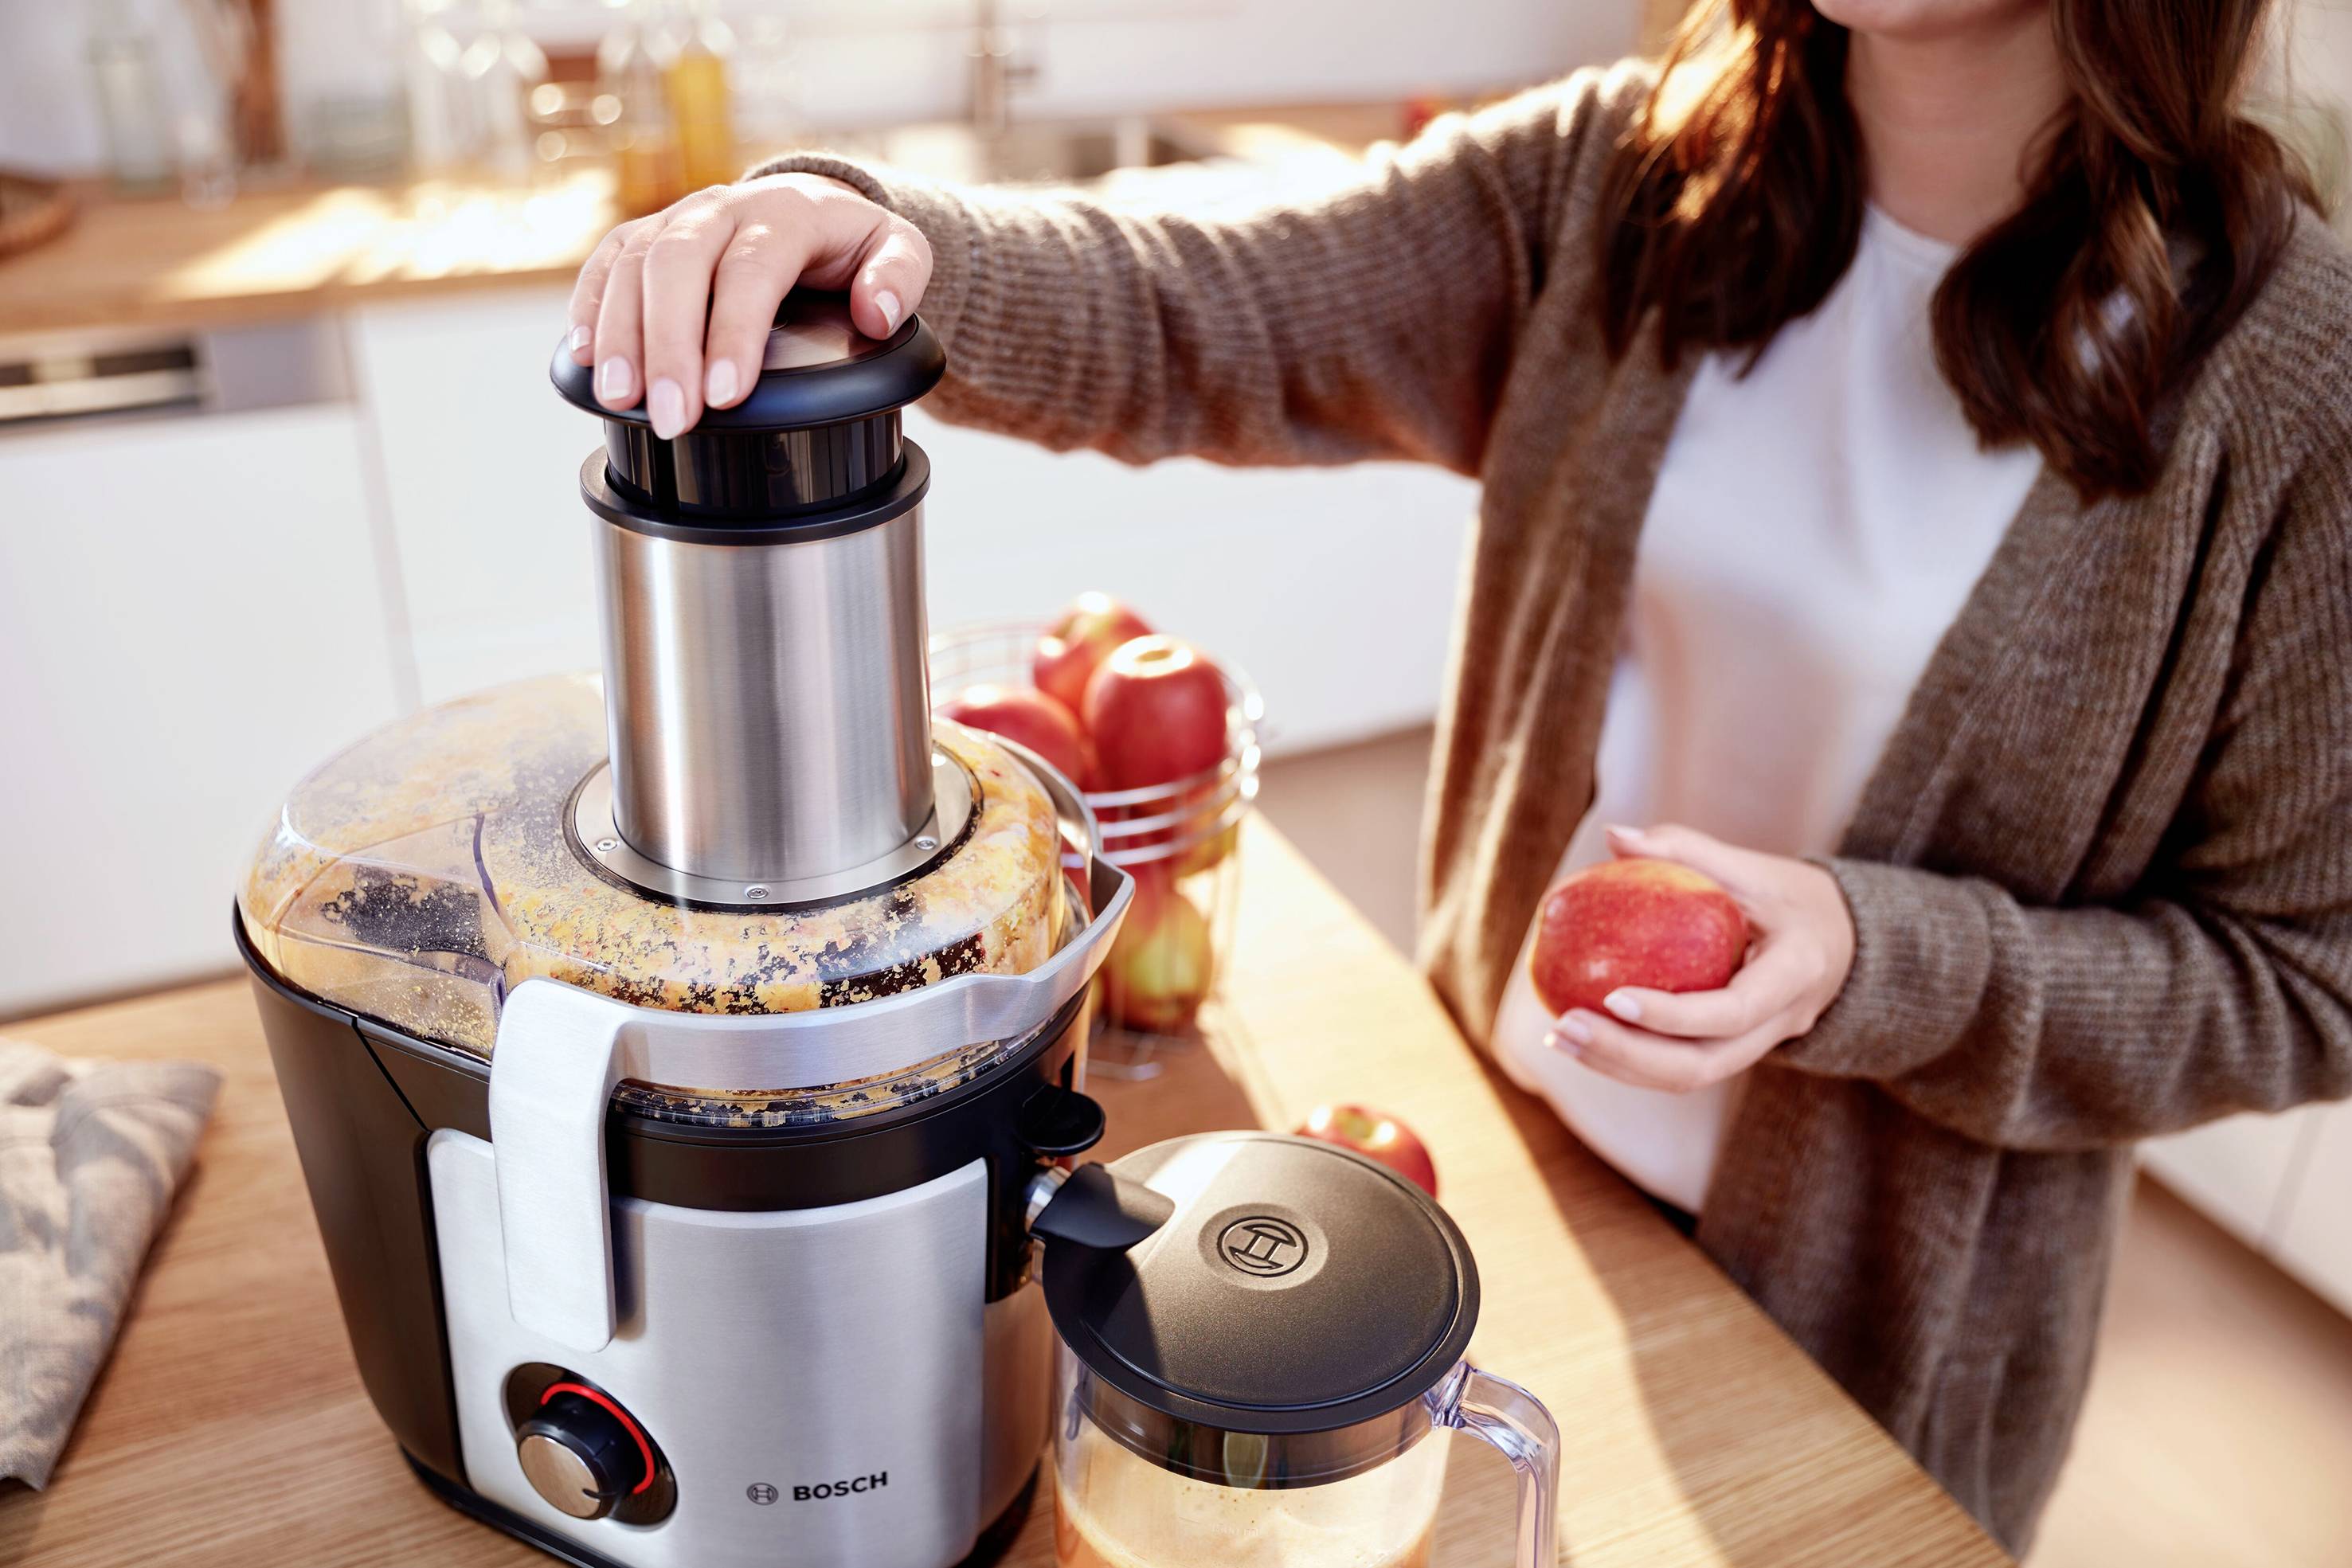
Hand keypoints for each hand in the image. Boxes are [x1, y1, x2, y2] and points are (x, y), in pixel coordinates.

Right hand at [565, 173, 934, 439]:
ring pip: (633, 265)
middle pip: (679, 265)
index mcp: (785, 213)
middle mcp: (722, 208)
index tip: (727, 395)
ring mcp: (677, 219)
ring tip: (620, 400)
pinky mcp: (645, 236)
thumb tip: (878, 312)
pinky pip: (606, 262)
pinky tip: (585, 359)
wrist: (811, 207)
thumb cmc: (851, 244)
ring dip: (621, 335)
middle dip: (669, 345)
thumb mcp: (897, 250)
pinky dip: (589, 307)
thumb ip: (900, 276)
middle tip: (670, 417)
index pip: (752, 269)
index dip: (734, 332)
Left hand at [1544, 824, 1855, 1091]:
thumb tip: (1614, 834)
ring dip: (1617, 1066)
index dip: (1673, 1014)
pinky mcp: (1733, 1054)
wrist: (1838, 943)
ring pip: (1688, 1077)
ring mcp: (1759, 1048)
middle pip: (1702, 1064)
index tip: (1612, 996)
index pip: (1733, 1010)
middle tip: (1565, 1026)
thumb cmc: (1787, 895)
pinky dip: (1627, 1061)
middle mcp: (1781, 1023)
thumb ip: (1685, 848)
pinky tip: (1579, 1038)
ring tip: (1558, 1038)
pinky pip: (1679, 1069)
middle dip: (1627, 1055)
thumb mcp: (1750, 866)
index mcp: (1795, 973)